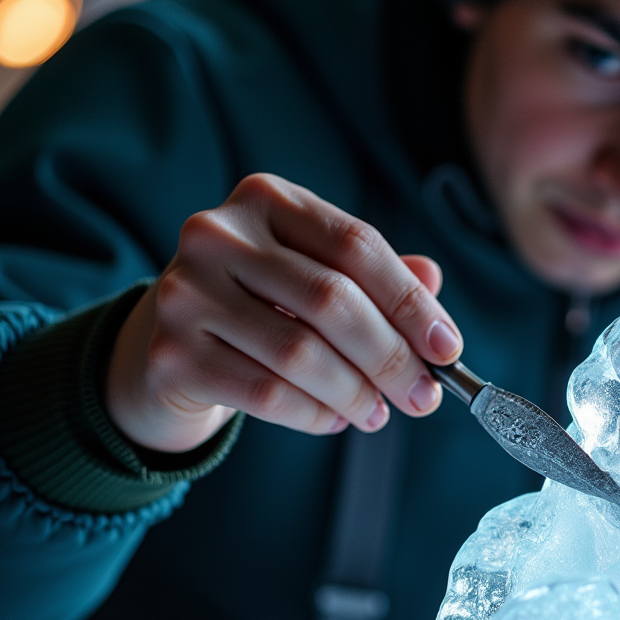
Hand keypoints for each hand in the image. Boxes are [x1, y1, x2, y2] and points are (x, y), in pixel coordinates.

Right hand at [105, 173, 462, 452]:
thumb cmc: (261, 304)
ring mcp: (185, 293)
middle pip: (332, 299)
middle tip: (424, 397)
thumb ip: (373, 275)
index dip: (410, 302)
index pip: (356, 245)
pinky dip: (315, 414)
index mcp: (265, 199)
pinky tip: (335, 420)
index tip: (447, 349)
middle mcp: (216, 234)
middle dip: (391, 357)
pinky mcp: (172, 355)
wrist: (172, 345)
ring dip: (356, 393)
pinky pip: (266, 394)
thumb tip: (434, 280)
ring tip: (380, 413)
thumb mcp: (316, 273)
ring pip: (301, 353)